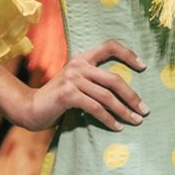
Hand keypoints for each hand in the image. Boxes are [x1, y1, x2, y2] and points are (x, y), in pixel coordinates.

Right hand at [14, 39, 147, 132]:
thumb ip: (94, 81)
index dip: (128, 54)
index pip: (109, 46)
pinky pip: (95, 108)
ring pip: (106, 96)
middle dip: (132, 96)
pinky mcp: (68, 94)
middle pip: (114, 79)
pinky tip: (117, 127)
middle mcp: (78, 65)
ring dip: (124, 111)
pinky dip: (108, 119)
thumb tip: (125, 93)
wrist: (31, 108)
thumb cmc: (58, 99)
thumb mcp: (77, 83)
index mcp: (82, 58)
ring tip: (135, 121)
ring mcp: (72, 79)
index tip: (143, 67)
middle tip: (144, 110)